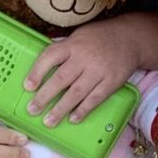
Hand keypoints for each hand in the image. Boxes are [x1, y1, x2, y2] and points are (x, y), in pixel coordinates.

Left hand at [23, 17, 137, 126]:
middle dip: (45, 96)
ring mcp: (99, 70)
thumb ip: (63, 49)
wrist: (130, 38)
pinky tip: (73, 118)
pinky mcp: (111, 81)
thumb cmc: (99, 38)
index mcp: (73, 45)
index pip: (50, 56)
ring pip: (77, 92)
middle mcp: (84, 58)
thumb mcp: (79, 36)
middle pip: (61, 78)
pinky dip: (83, 110)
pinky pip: (95, 98)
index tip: (27, 86)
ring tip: (49, 121)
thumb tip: (42, 66)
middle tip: (32, 109)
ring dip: (61, 109)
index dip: (37, 71)